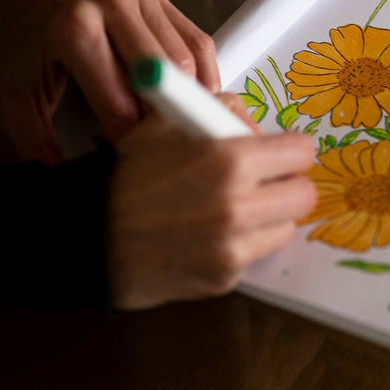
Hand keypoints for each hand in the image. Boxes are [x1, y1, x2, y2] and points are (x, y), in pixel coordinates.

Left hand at [0, 0, 219, 162]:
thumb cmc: (14, 40)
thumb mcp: (12, 95)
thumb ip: (36, 141)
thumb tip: (62, 179)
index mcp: (74, 30)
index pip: (120, 102)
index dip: (130, 139)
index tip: (135, 161)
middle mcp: (111, 5)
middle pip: (163, 79)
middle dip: (165, 120)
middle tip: (162, 149)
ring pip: (187, 60)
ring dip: (191, 98)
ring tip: (183, 126)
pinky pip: (196, 40)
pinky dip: (202, 73)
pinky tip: (196, 97)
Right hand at [107, 100, 316, 309]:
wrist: (86, 236)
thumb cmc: (126, 175)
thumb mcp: (166, 122)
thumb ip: (218, 111)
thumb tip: (254, 124)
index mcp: (230, 160)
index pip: (302, 152)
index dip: (290, 150)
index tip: (278, 154)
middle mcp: (238, 206)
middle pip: (304, 194)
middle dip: (286, 184)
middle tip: (263, 183)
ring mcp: (232, 247)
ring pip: (286, 227)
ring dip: (269, 217)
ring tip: (234, 210)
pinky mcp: (224, 278)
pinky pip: (256, 255)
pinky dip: (242, 245)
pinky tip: (211, 235)